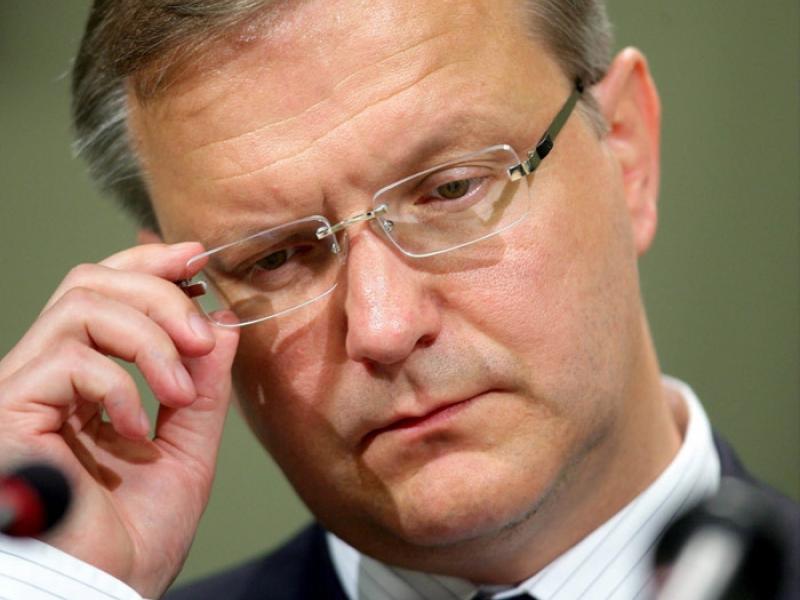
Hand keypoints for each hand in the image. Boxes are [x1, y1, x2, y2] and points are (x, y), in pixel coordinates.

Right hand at [0, 242, 239, 597]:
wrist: (103, 594)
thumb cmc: (134, 538)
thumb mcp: (188, 448)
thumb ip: (203, 385)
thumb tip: (220, 319)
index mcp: (88, 382)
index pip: (108, 293)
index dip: (151, 264)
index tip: (198, 258)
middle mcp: (49, 376)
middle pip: (92, 281)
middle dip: (159, 292)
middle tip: (201, 333)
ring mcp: (25, 390)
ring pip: (82, 305)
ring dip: (149, 336)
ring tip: (177, 391)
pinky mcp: (10, 410)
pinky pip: (68, 358)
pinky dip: (119, 384)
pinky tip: (135, 429)